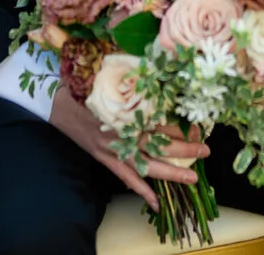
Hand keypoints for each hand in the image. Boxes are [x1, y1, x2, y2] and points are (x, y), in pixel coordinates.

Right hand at [49, 86, 208, 211]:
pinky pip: (125, 176)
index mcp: (127, 108)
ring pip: (147, 164)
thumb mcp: (110, 70)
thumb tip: (158, 61)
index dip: (180, 124)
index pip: (160, 118)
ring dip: (171, 172)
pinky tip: (156, 202)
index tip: (199, 125)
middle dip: (185, 148)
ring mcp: (114, 147)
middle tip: (206, 150)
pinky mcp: (105, 158)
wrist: (57, 101)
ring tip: (193, 178)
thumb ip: (134, 70)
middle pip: (159, 143)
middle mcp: (123, 130)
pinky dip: (141, 190)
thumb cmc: (86, 82)